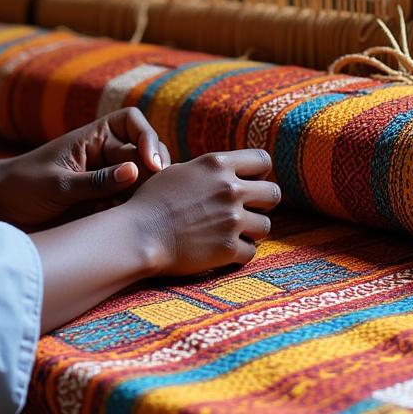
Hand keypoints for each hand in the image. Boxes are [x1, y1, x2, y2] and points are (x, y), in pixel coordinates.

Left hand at [0, 107, 170, 227]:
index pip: (133, 122)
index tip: (152, 163)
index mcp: (93, 137)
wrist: (0, 207)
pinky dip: (129, 211)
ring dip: (141, 194)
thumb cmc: (23, 186)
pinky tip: (117, 223)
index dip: (148, 137)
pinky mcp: (103, 200)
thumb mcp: (58, 185)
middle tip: (147, 195)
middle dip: (151, 172)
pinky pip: (128, 201)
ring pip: (140, 179)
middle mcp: (104, 154)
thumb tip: (136, 171)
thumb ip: (97, 181)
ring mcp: (105, 177)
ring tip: (128, 211)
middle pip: (144, 153)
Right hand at [125, 149, 280, 275]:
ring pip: (266, 225)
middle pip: (273, 193)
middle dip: (262, 203)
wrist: (139, 234)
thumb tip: (230, 171)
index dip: (259, 172)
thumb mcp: (181, 171)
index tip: (250, 182)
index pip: (263, 160)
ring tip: (230, 232)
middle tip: (245, 210)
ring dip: (251, 230)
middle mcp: (229, 188)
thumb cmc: (152, 201)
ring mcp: (231, 219)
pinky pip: (251, 251)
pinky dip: (239, 253)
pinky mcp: (228, 248)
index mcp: (217, 164)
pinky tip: (222, 250)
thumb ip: (210, 170)